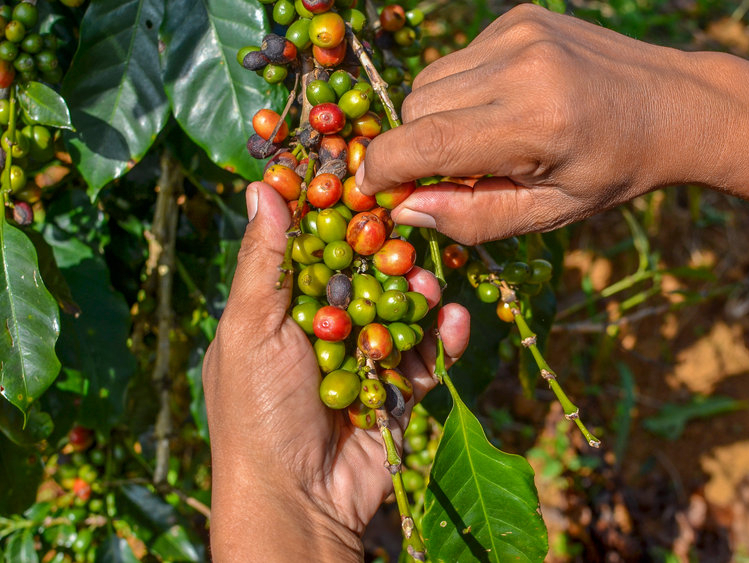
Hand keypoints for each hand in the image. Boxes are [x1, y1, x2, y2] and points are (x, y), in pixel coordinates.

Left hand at [202, 182, 469, 560]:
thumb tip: (260, 187)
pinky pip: (427, 357)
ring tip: (431, 286)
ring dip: (420, 295)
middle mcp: (325, 329)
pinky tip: (455, 320)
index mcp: (281, 309)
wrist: (297, 500)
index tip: (365, 181)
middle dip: (390, 256)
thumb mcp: (251, 329)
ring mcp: (364, 359)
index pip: (314, 248)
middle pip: (368, 275)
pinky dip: (445, 339)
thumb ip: (264, 261)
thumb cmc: (258, 410)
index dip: (338, 215)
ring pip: (403, 312)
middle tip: (408, 236)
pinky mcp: (397, 390)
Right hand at [357, 4, 748, 250]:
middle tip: (458, 173)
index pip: (422, 143)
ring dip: (437, 117)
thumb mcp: (551, 213)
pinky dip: (463, 90)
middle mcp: (520, 65)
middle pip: (415, 110)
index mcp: (533, 123)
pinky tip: (505, 104)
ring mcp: (518, 31)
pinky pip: (456, 61)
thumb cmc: (613, 172)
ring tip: (488, 137)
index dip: (383, 170)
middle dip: (419, 148)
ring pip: (429, 81)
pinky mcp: (518, 15)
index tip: (371, 190)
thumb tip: (403, 209)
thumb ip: (473, 217)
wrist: (676, 104)